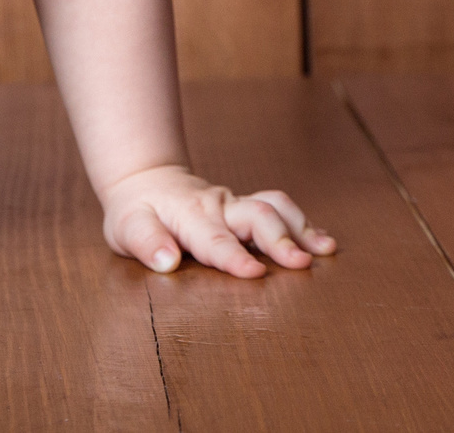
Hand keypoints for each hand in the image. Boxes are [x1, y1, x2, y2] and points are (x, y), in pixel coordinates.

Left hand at [97, 164, 336, 277]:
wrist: (147, 179)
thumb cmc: (137, 211)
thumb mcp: (127, 228)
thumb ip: (146, 243)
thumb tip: (165, 261)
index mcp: (190, 216)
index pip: (215, 239)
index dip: (235, 257)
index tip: (255, 274)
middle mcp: (220, 207)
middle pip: (257, 215)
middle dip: (281, 239)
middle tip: (302, 264)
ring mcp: (236, 205)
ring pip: (274, 206)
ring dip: (301, 227)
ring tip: (326, 250)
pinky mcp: (247, 207)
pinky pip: (279, 208)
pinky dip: (303, 222)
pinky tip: (322, 242)